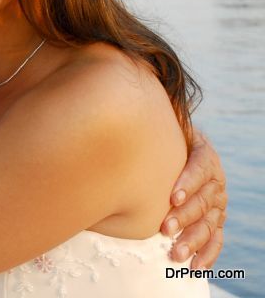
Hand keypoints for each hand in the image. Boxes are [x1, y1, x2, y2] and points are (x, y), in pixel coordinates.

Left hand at [161, 130, 226, 268]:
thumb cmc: (163, 136)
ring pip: (209, 223)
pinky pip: (216, 239)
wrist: (176, 146)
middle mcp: (215, 181)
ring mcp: (216, 203)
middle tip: (165, 227)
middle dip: (185, 216)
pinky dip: (208, 254)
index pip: (201, 168)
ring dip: (193, 239)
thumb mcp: (166, 125)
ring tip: (175, 253)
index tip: (173, 196)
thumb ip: (159, 119)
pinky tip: (195, 266)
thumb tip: (152, 101)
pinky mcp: (214, 220)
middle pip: (204, 200)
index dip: (189, 182)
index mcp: (205, 155)